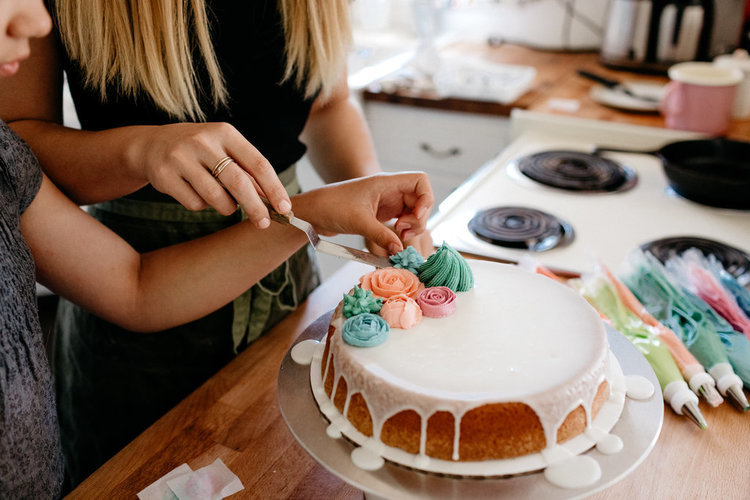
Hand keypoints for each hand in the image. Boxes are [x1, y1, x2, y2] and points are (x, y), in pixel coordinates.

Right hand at [128, 122, 290, 226]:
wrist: (151, 145)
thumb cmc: (200, 151)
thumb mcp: (224, 150)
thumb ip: (248, 171)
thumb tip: (275, 201)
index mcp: (225, 133)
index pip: (258, 163)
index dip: (274, 188)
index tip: (285, 208)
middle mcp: (203, 142)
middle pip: (239, 183)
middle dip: (255, 208)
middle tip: (264, 224)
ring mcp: (181, 158)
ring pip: (217, 198)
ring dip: (227, 207)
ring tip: (223, 201)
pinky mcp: (164, 176)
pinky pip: (195, 204)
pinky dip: (202, 205)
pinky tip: (195, 192)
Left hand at [293, 172, 433, 255]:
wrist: (313, 212)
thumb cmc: (331, 206)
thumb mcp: (358, 221)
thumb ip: (381, 236)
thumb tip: (400, 251)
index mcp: (386, 182)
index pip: (420, 181)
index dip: (426, 198)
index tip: (416, 215)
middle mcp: (390, 190)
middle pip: (420, 201)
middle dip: (418, 219)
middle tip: (403, 233)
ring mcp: (388, 203)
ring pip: (413, 214)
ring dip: (412, 228)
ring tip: (398, 238)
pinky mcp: (382, 215)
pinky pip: (402, 223)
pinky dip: (402, 233)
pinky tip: (394, 242)